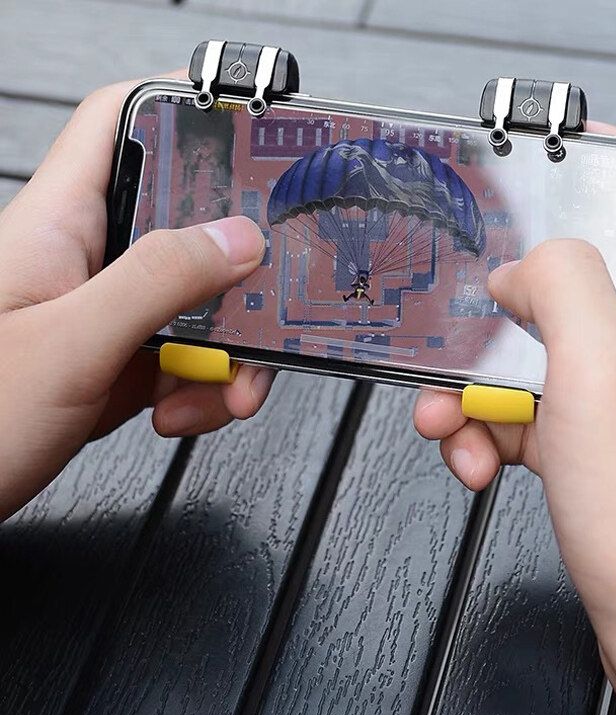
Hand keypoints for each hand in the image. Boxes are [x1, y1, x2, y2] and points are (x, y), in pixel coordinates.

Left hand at [0, 80, 271, 518]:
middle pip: (186, 229)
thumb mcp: (70, 345)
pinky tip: (183, 413)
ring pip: (198, 305)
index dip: (181, 110)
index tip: (247, 130)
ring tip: (224, 392)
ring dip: (230, 351)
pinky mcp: (119, 366)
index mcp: (59, 226)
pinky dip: (205, 389)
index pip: (119, 124)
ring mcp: (107, 318)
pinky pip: (187, 359)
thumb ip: (156, 284)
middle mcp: (88, 264)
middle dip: (239, 275)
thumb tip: (236, 239)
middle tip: (266, 308)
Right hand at [415, 129, 615, 714]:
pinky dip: (493, 432)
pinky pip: (533, 417)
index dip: (611, 161)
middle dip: (506, 307)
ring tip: (452, 419)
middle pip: (576, 284)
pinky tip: (476, 458)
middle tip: (466, 320)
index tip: (553, 154)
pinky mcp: (601, 449)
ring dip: (481, 386)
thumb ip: (560, 283)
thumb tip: (523, 265)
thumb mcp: (598, 366)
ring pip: (539, 359)